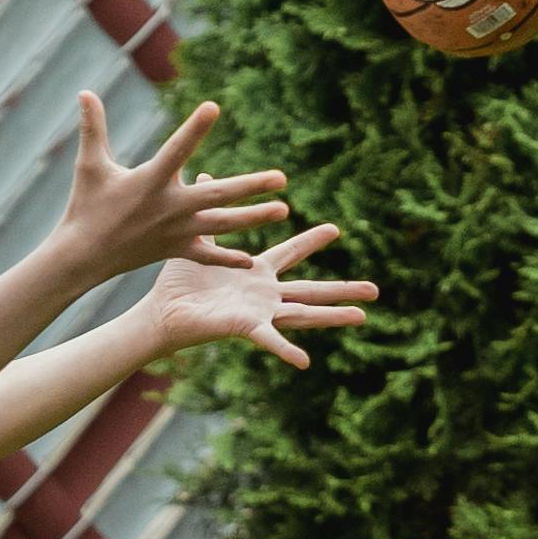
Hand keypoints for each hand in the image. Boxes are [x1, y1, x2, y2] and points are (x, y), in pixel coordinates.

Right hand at [53, 94, 293, 279]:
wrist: (82, 256)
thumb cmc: (86, 205)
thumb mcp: (89, 165)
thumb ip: (92, 128)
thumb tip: (84, 92)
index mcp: (150, 181)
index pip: (177, 149)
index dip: (194, 128)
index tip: (214, 106)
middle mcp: (170, 206)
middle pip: (217, 195)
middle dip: (250, 187)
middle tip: (282, 178)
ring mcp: (176, 231)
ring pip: (223, 225)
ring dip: (254, 219)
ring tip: (284, 211)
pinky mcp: (176, 250)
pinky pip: (207, 256)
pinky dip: (228, 259)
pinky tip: (252, 260)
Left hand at [136, 221, 373, 373]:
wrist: (162, 313)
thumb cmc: (179, 282)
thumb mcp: (200, 243)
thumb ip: (211, 217)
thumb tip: (204, 177)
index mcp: (256, 272)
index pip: (291, 253)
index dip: (312, 241)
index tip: (336, 228)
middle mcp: (265, 294)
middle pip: (312, 290)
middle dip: (344, 289)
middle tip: (375, 290)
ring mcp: (259, 312)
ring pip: (303, 314)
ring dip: (332, 316)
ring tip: (362, 317)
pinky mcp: (246, 327)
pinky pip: (269, 340)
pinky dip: (286, 351)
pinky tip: (304, 361)